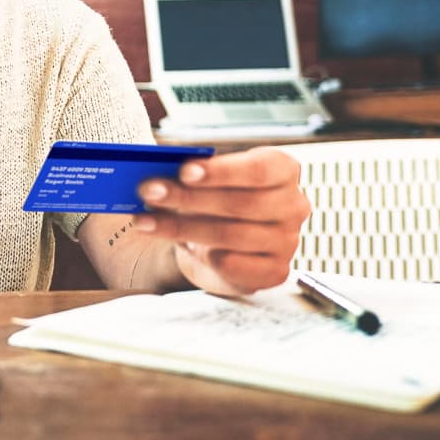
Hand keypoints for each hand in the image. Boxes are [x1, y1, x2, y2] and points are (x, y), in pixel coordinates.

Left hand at [133, 148, 309, 295]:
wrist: (222, 242)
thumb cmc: (216, 199)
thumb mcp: (206, 178)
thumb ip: (190, 171)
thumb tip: (156, 167)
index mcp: (283, 170)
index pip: (257, 169)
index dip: (220, 171)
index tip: (184, 172)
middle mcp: (293, 205)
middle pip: (240, 203)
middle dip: (188, 198)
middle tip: (150, 193)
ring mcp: (287, 241)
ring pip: (230, 235)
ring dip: (180, 227)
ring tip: (146, 221)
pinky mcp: (274, 271)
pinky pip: (234, 265)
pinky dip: (203, 257)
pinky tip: (181, 249)